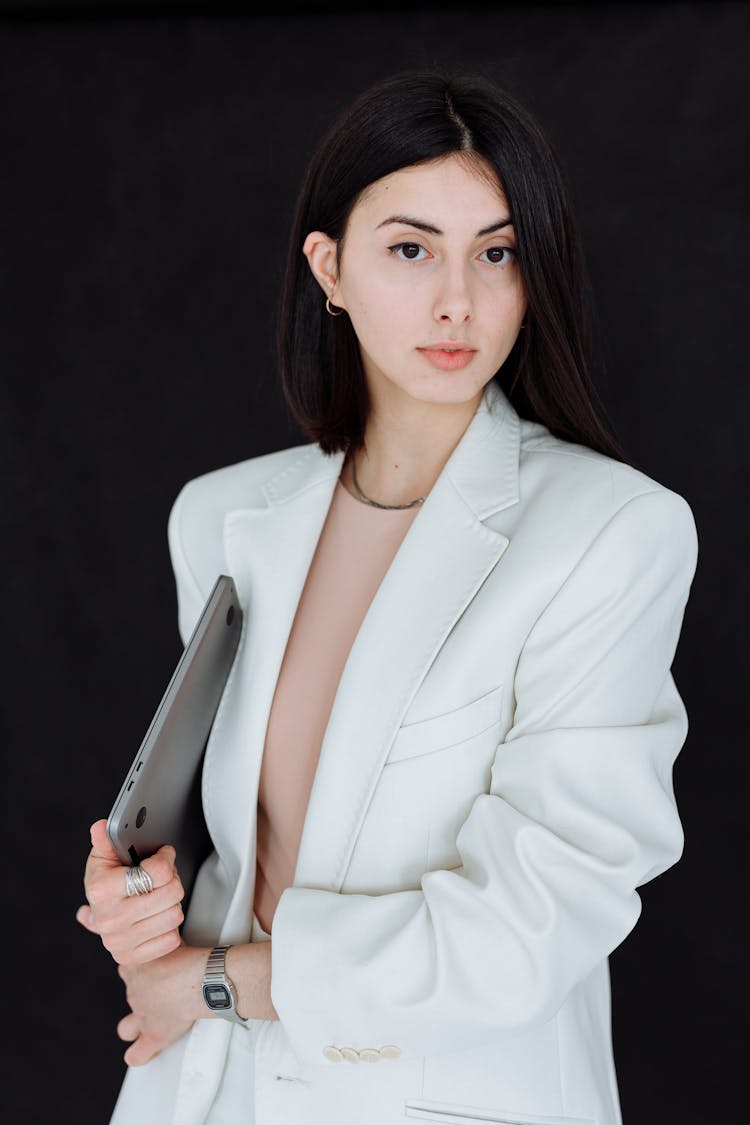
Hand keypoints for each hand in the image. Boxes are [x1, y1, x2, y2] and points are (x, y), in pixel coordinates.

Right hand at [77, 819, 184, 964]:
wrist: (102, 919)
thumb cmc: (106, 885)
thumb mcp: (104, 858)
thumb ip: (106, 840)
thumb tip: (101, 827)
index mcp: (100, 889)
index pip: (155, 872)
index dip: (165, 859)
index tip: (162, 856)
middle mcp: (109, 918)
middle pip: (171, 892)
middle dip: (172, 880)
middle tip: (163, 878)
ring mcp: (119, 941)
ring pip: (174, 914)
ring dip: (172, 904)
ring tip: (158, 897)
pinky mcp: (131, 957)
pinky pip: (171, 939)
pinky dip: (168, 928)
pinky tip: (155, 918)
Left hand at [116, 944, 204, 1065]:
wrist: (197, 979)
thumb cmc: (188, 956)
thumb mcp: (169, 935)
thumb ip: (160, 933)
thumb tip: (155, 922)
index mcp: (135, 968)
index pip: (127, 969)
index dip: (138, 970)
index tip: (151, 968)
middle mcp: (135, 993)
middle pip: (131, 995)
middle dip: (142, 995)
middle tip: (162, 991)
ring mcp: (142, 1016)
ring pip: (126, 1028)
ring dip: (133, 1027)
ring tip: (147, 1023)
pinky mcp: (154, 1036)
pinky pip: (137, 1054)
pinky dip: (139, 1055)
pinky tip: (145, 1053)